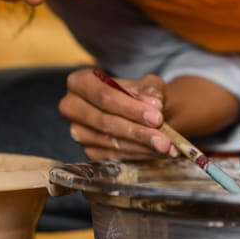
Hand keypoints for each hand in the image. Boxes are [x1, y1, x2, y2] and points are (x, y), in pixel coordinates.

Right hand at [59, 68, 178, 160]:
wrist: (141, 110)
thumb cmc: (141, 93)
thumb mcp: (148, 84)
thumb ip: (150, 91)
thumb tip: (153, 104)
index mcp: (80, 82)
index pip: (103, 95)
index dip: (130, 108)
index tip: (157, 117)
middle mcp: (72, 107)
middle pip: (105, 122)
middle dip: (137, 131)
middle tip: (164, 140)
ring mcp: (78, 132)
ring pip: (110, 142)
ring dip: (141, 147)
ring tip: (167, 148)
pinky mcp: (88, 151)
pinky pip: (114, 157)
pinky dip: (139, 155)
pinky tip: (158, 154)